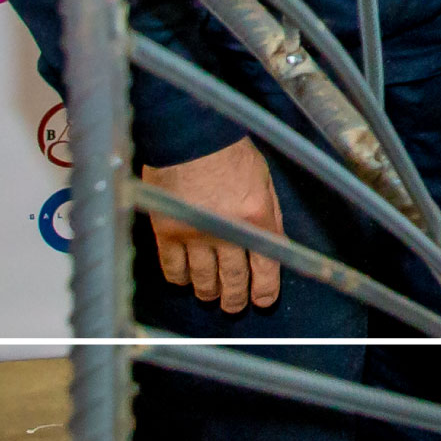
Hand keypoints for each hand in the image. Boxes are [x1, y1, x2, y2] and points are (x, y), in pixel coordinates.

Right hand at [139, 136, 283, 311]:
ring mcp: (195, 233)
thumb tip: (272, 247)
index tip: (263, 301)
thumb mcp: (264, 180)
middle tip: (235, 305)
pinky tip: (185, 281)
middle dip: (236, 298)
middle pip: (233, 280)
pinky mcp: (167, 231)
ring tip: (212, 296)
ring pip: (204, 279)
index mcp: (257, 217)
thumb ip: (269, 215)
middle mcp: (227, 231)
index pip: (266, 267)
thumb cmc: (230, 152)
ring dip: (210, 292)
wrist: (190, 135)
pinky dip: (180, 279)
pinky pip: (173, 268)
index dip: (265, 291)